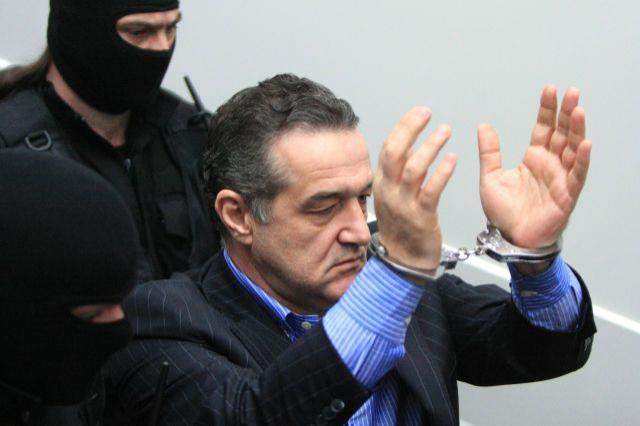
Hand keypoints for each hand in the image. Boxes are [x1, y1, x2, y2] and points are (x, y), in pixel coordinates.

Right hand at [373, 107, 456, 270]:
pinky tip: (453, 159)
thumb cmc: (402, 228)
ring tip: (445, 131)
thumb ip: (399, 172)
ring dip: (429, 147)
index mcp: (382, 184)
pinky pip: (430, 191)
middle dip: (410, 129)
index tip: (418, 112)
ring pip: (412, 169)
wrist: (403, 262)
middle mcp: (389, 191)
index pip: (388, 148)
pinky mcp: (420, 216)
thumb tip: (409, 146)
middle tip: (427, 114)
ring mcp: (403, 204)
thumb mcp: (393, 196)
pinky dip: (442, 172)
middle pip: (394, 153)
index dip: (403, 127)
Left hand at [478, 86, 591, 248]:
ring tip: (578, 110)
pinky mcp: (567, 195)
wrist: (510, 237)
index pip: (544, 128)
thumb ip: (489, 152)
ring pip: (573, 149)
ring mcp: (560, 178)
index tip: (549, 90)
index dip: (547, 110)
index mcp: (533, 158)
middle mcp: (550, 165)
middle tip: (570, 92)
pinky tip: (584, 144)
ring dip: (577, 130)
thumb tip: (483, 126)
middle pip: (562, 133)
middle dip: (567, 113)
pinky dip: (582, 160)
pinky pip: (577, 175)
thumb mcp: (490, 177)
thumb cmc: (504, 212)